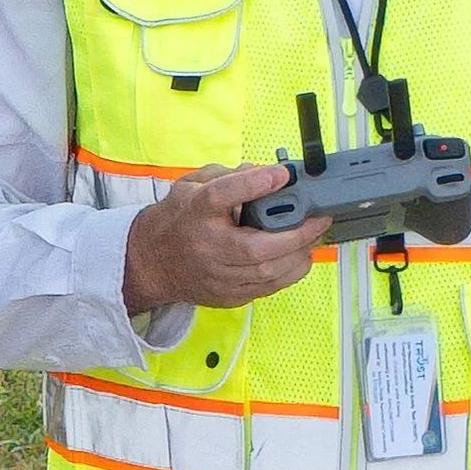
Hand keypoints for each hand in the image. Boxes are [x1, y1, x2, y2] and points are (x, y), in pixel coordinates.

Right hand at [122, 162, 323, 316]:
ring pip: (266, 273)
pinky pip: (267, 288)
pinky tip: (299, 257)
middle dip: (296, 234)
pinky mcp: (227, 296)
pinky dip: (289, 273)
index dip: (253, 184)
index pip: (222, 195)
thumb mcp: (192, 186)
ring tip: (314, 238)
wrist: (151, 263)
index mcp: (195, 211)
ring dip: (298, 255)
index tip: (281, 174)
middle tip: (320, 219)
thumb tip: (265, 173)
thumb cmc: (178, 221)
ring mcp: (216, 276)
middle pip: (255, 247)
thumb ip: (228, 176)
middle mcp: (206, 247)